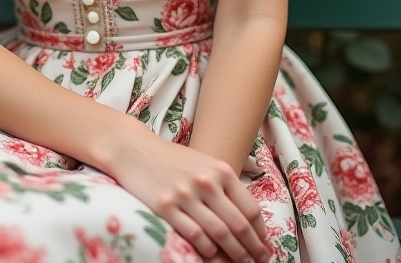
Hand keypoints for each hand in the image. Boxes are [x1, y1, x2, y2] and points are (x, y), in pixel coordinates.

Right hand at [106, 129, 271, 262]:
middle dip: (252, 247)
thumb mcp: (204, 163)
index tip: (265, 244)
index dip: (260, 231)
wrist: (136, 149)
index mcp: (220, 170)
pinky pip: (194, 236)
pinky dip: (207, 249)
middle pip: (238, 224)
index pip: (250, 208)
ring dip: (234, 253)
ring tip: (241, 262)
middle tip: (260, 260)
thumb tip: (249, 215)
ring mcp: (186, 195)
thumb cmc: (173, 159)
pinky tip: (211, 254)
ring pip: (219, 233)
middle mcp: (206, 182)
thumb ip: (224, 184)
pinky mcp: (166, 207)